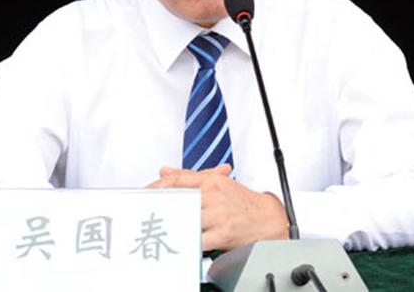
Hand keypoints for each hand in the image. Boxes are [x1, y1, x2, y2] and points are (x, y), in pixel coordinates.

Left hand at [148, 164, 288, 250]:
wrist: (268, 218)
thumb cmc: (242, 202)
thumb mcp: (218, 183)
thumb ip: (189, 177)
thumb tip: (164, 172)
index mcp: (211, 181)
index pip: (178, 179)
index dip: (157, 186)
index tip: (145, 193)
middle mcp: (213, 196)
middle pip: (178, 199)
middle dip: (160, 206)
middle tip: (146, 212)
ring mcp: (218, 215)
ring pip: (186, 218)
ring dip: (171, 224)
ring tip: (158, 227)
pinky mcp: (222, 234)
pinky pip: (197, 239)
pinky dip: (187, 242)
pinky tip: (179, 242)